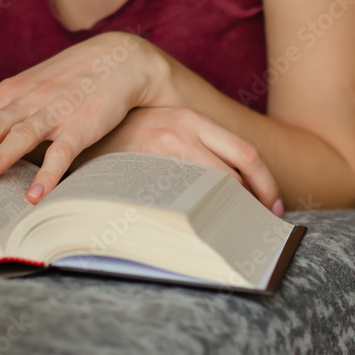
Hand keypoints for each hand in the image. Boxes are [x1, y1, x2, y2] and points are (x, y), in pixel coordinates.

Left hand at [0, 32, 170, 201]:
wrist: (122, 60)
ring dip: (0, 157)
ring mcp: (56, 111)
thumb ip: (8, 108)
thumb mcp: (34, 86)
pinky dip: (49, 174)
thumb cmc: (73, 77)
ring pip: (22, 134)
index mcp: (13, 91)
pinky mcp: (83, 124)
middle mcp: (29, 99)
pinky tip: (35, 194)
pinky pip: (63, 152)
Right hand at [73, 107, 283, 215]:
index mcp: (193, 120)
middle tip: (254, 227)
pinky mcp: (141, 173)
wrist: (81, 129)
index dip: (267, 184)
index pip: (246, 154)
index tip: (273, 206)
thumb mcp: (164, 127)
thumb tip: (232, 186)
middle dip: (249, 206)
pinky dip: (194, 220)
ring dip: (224, 216)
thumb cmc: (127, 135)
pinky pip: (178, 204)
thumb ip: (196, 147)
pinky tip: (196, 232)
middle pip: (234, 177)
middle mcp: (182, 133)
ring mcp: (160, 153)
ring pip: (209, 192)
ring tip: (228, 233)